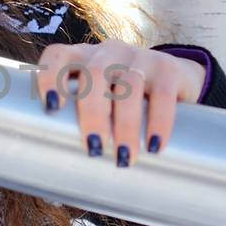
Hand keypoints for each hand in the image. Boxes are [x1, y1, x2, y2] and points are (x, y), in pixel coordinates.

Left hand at [32, 41, 205, 166]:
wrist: (175, 80)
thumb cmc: (122, 99)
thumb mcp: (99, 99)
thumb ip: (80, 120)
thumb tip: (64, 173)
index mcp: (82, 57)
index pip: (58, 55)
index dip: (50, 77)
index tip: (52, 108)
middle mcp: (108, 52)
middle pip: (95, 73)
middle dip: (92, 113)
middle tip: (94, 148)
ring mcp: (139, 56)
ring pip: (129, 85)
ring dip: (125, 124)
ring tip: (124, 157)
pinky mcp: (168, 68)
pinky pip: (163, 94)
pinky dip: (159, 122)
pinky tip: (155, 146)